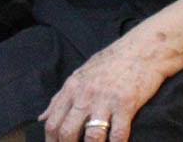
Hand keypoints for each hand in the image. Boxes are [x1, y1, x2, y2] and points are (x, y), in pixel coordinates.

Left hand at [38, 35, 164, 141]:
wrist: (141, 49)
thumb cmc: (110, 63)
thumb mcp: (79, 75)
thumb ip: (60, 98)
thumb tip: (42, 117)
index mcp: (71, 88)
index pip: (52, 123)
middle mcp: (85, 95)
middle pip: (67, 133)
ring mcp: (105, 100)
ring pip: (91, 137)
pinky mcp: (126, 104)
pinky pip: (118, 135)